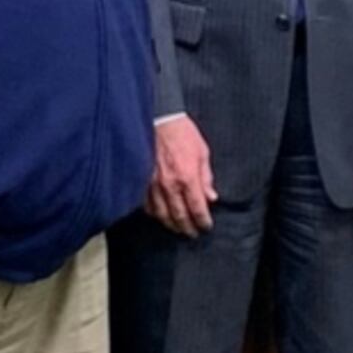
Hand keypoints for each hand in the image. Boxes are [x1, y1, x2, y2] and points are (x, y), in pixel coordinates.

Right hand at [147, 116, 217, 235]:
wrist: (160, 119)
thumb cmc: (183, 134)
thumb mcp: (203, 153)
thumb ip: (206, 178)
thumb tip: (211, 197)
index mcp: (187, 178)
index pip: (197, 208)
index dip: (203, 221)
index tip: (206, 226)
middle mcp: (169, 185)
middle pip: (179, 216)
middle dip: (187, 227)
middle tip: (192, 233)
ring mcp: (153, 184)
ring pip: (161, 214)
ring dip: (171, 224)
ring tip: (177, 228)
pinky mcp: (141, 180)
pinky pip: (146, 204)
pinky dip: (154, 213)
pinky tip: (160, 215)